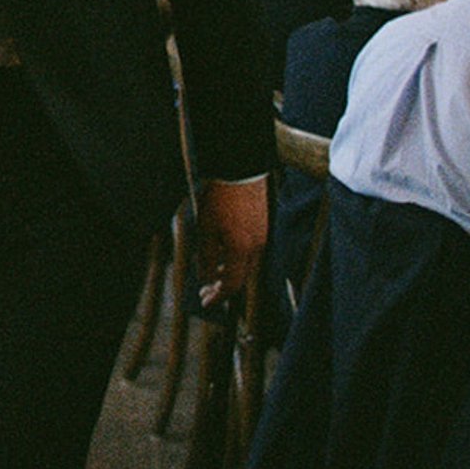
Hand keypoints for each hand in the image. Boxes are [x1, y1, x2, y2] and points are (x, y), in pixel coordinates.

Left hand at [194, 176, 267, 308]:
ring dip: (230, 269)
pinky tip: (224, 249)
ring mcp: (264, 233)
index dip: (218, 296)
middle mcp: (258, 245)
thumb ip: (207, 257)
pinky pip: (251, 247)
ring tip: (212, 269)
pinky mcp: (264, 222)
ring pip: (247, 261)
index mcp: (243, 249)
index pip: (233, 284)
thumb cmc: (219, 197)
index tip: (205, 301)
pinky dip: (237, 255)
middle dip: (223, 285)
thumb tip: (207, 279)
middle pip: (242, 275)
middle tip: (206, 289)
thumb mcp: (205, 229)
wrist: (239, 167)